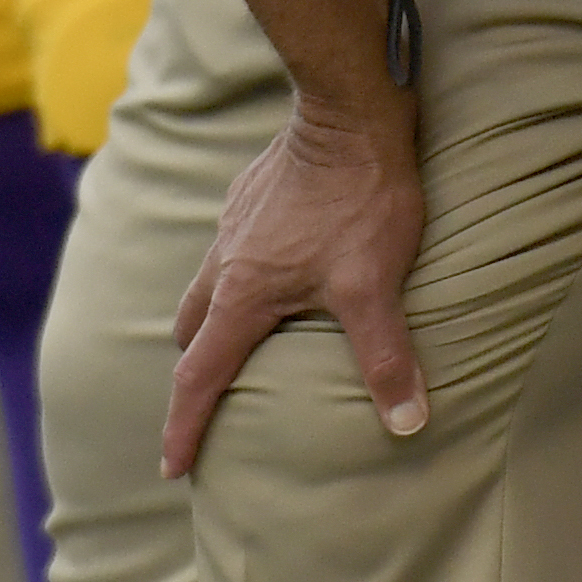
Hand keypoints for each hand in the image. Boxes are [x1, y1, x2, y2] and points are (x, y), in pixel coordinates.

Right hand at [164, 93, 427, 477]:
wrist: (350, 112)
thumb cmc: (360, 199)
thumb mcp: (375, 285)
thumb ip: (387, 358)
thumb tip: (409, 425)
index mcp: (243, 295)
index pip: (199, 378)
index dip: (184, 428)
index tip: (173, 469)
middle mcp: (225, 263)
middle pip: (192, 332)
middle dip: (195, 373)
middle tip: (208, 405)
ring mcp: (234, 225)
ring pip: (206, 286)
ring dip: (213, 320)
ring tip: (240, 341)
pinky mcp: (251, 194)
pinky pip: (231, 248)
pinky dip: (239, 276)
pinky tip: (275, 270)